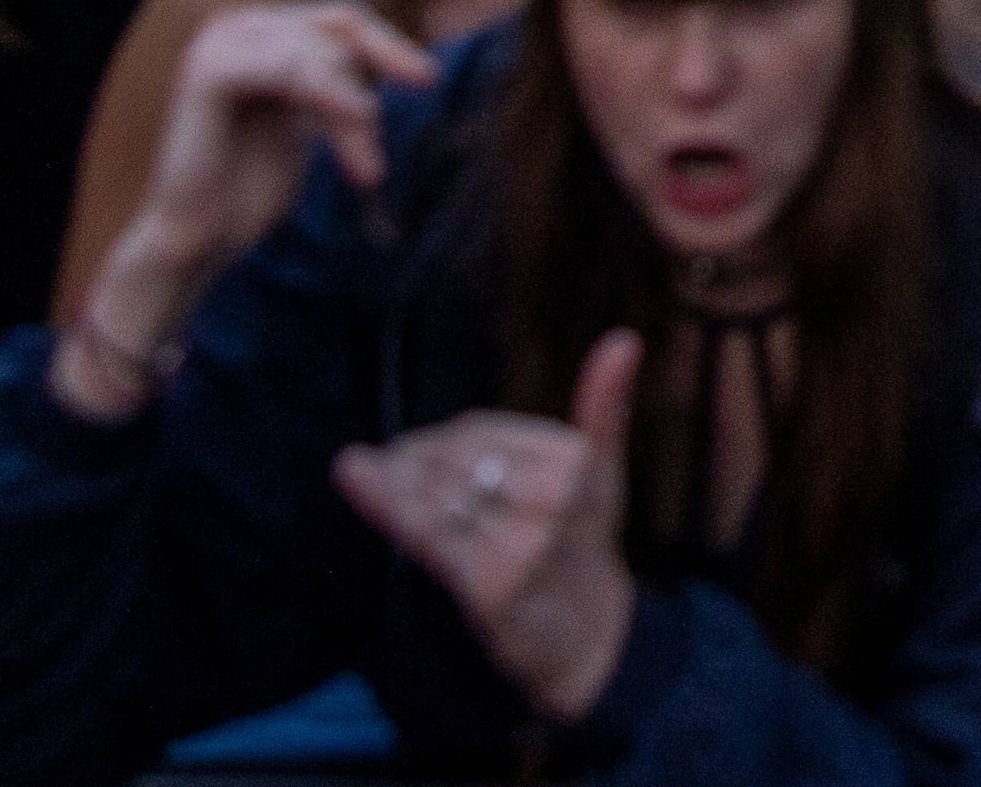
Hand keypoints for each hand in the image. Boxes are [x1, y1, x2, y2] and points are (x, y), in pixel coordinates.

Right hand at [64, 0, 433, 404]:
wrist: (196, 240)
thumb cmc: (249, 188)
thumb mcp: (306, 123)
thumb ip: (336, 83)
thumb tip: (401, 59)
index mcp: (260, 31)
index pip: (343, 17)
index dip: (389, 44)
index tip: (429, 79)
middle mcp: (238, 25)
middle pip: (340, 27)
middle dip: (375, 80)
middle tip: (393, 132)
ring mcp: (220, 42)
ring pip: (324, 55)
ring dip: (355, 114)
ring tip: (364, 170)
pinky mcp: (210, 71)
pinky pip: (292, 70)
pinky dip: (332, 104)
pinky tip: (353, 154)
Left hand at [341, 335, 646, 720]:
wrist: (591, 643)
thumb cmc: (587, 546)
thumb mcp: (606, 474)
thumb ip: (606, 406)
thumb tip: (623, 338)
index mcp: (579, 463)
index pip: (484, 431)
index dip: (442, 436)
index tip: (413, 444)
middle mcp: (555, 500)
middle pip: (456, 459)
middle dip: (412, 457)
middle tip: (382, 459)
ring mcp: (523, 545)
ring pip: (437, 493)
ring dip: (391, 477)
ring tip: (362, 468)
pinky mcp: (493, 586)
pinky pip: (427, 536)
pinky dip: (385, 504)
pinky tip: (357, 480)